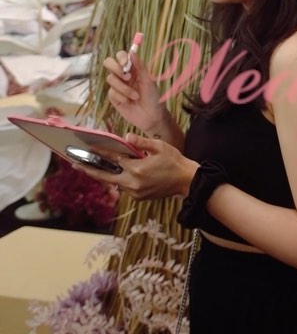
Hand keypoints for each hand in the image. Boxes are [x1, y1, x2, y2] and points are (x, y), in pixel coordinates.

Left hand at [84, 136, 198, 200]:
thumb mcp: (160, 147)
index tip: (87, 147)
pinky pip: (122, 187)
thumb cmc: (175, 161)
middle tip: (74, 164)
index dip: (99, 152)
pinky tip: (110, 173)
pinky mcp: (137, 197)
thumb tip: (124, 136)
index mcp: (138, 169)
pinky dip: (116, 179)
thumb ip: (140, 142)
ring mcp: (134, 192)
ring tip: (88, 166)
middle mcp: (133, 183)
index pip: (113, 159)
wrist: (186, 182)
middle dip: (89, 169)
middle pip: (105, 176)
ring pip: (113, 182)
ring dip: (102, 174)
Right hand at [104, 52, 165, 133]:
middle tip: (127, 76)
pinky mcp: (114, 97)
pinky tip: (129, 102)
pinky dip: (121, 97)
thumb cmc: (153, 97)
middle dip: (115, 68)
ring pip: (111, 79)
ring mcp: (117, 86)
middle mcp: (123, 75)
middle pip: (109, 63)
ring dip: (124, 88)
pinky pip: (111, 92)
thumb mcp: (149, 80)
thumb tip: (132, 52)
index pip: (121, 56)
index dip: (120, 57)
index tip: (125, 64)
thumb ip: (140, 66)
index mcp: (132, 68)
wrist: (152, 117)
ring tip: (136, 96)